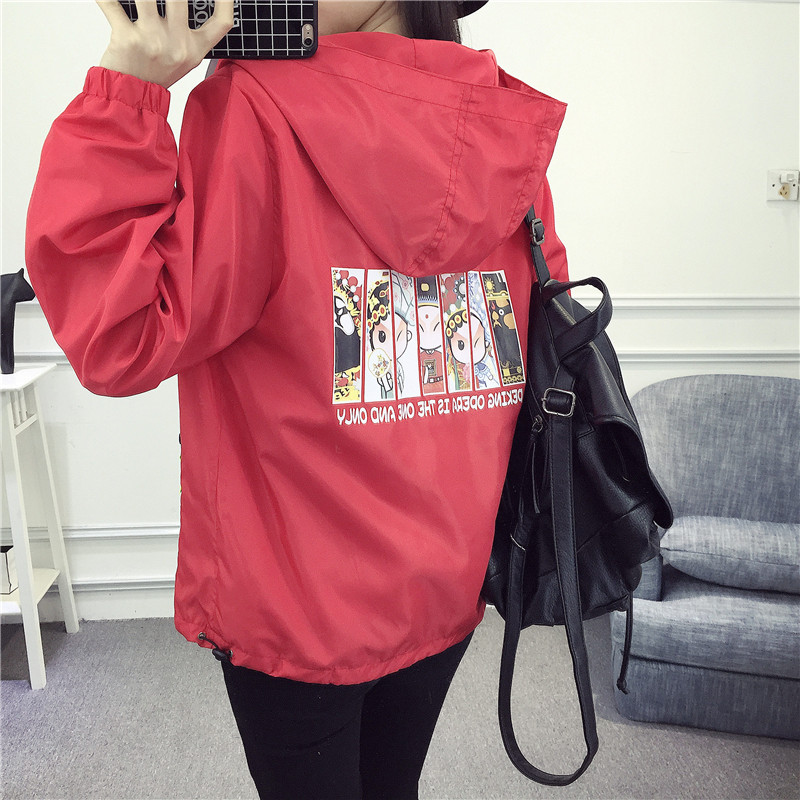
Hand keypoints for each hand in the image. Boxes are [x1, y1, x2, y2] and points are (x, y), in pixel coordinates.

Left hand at [96, 0, 233, 88]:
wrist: (131, 98)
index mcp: (194, 48)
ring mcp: (152, 41)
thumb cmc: (154, 73)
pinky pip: (110, 3)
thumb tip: (179, 0)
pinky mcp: (126, 38)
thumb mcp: (182, 58)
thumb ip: (186, 30)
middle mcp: (177, 44)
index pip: (222, 22)